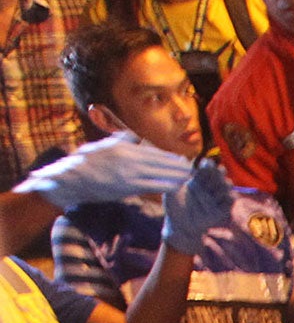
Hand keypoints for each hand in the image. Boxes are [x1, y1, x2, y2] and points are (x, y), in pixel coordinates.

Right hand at [17, 132, 193, 209]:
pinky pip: (151, 186)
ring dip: (175, 176)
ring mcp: (127, 173)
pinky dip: (165, 186)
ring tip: (189, 177)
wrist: (72, 179)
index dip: (169, 157)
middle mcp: (127, 158)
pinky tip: (176, 187)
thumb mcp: (103, 145)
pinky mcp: (126, 187)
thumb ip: (120, 140)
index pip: (152, 151)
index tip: (183, 159)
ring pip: (158, 174)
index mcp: (123, 147)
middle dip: (177, 166)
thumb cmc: (86, 162)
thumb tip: (133, 136)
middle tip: (193, 168)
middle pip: (159, 162)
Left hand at [161, 159, 233, 253]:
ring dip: (226, 185)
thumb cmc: (174, 207)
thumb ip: (176, 176)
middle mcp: (207, 189)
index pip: (205, 171)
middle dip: (219, 173)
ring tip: (226, 182)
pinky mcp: (220, 212)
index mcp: (197, 182)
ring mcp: (214, 200)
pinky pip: (228, 204)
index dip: (207, 166)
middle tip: (219, 169)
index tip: (206, 162)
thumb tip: (182, 157)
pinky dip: (231, 199)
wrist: (178, 226)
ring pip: (224, 189)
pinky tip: (230, 196)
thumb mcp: (172, 189)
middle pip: (216, 178)